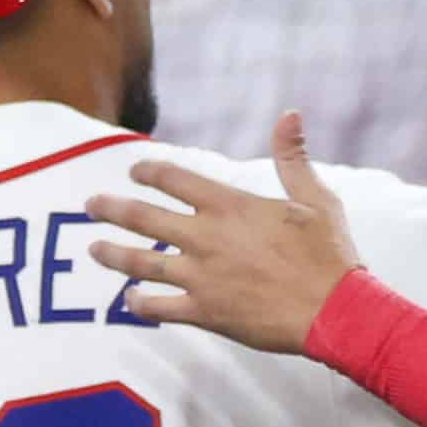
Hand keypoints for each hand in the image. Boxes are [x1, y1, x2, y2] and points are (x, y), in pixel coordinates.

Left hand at [88, 110, 364, 355]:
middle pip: (144, 217)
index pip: (175, 179)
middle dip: (112, 208)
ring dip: (113, 254)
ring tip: (93, 248)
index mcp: (230, 206)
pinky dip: (139, 303)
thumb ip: (293, 158)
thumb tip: (290, 114)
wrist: (336, 312)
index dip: (149, 172)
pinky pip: (159, 307)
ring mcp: (201, 276)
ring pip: (141, 262)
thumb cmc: (328, 255)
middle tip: (90, 205)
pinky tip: (127, 299)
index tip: (134, 170)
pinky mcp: (204, 312)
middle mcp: (206, 237)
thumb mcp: (316, 198)